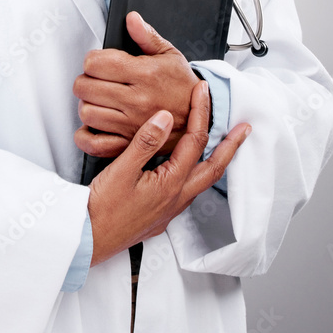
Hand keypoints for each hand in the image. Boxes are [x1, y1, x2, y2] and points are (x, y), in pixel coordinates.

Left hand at [73, 12, 201, 157]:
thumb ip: (147, 36)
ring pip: (87, 112)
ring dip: (87, 104)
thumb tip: (131, 19)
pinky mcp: (129, 144)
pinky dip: (87, 135)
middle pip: (85, 87)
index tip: (98, 62)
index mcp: (144, 74)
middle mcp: (136, 99)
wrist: (202, 117)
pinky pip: (95, 143)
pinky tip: (94, 125)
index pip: (95, 63)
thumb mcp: (170, 54)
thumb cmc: (183, 86)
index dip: (92, 60)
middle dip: (85, 80)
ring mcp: (131, 124)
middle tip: (95, 80)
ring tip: (98, 100)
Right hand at [87, 82, 250, 265]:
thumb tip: (165, 117)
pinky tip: (185, 169)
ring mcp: (169, 210)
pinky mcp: (160, 216)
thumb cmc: (101, 209)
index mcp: (170, 184)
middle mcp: (176, 198)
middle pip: (213, 167)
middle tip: (244, 130)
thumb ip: (145, 142)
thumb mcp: (121, 170)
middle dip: (230, 146)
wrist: (88, 239)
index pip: (194, 141)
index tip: (202, 92)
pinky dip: (195, 173)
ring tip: (222, 146)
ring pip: (202, 181)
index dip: (201, 113)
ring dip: (215, 160)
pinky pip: (187, 190)